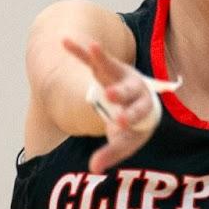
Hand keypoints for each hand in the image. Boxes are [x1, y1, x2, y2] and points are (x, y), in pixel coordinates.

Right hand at [62, 36, 156, 172]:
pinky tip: (65, 40)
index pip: (137, 114)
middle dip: (119, 92)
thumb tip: (94, 169)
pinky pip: (92, 58)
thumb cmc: (133, 124)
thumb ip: (112, 152)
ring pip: (111, 67)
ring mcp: (120, 76)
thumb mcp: (126, 140)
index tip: (118, 124)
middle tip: (110, 95)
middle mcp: (135, 89)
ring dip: (101, 58)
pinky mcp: (106, 67)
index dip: (128, 119)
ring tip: (91, 48)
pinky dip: (80, 50)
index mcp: (144, 108)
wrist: (140, 99)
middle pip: (128, 90)